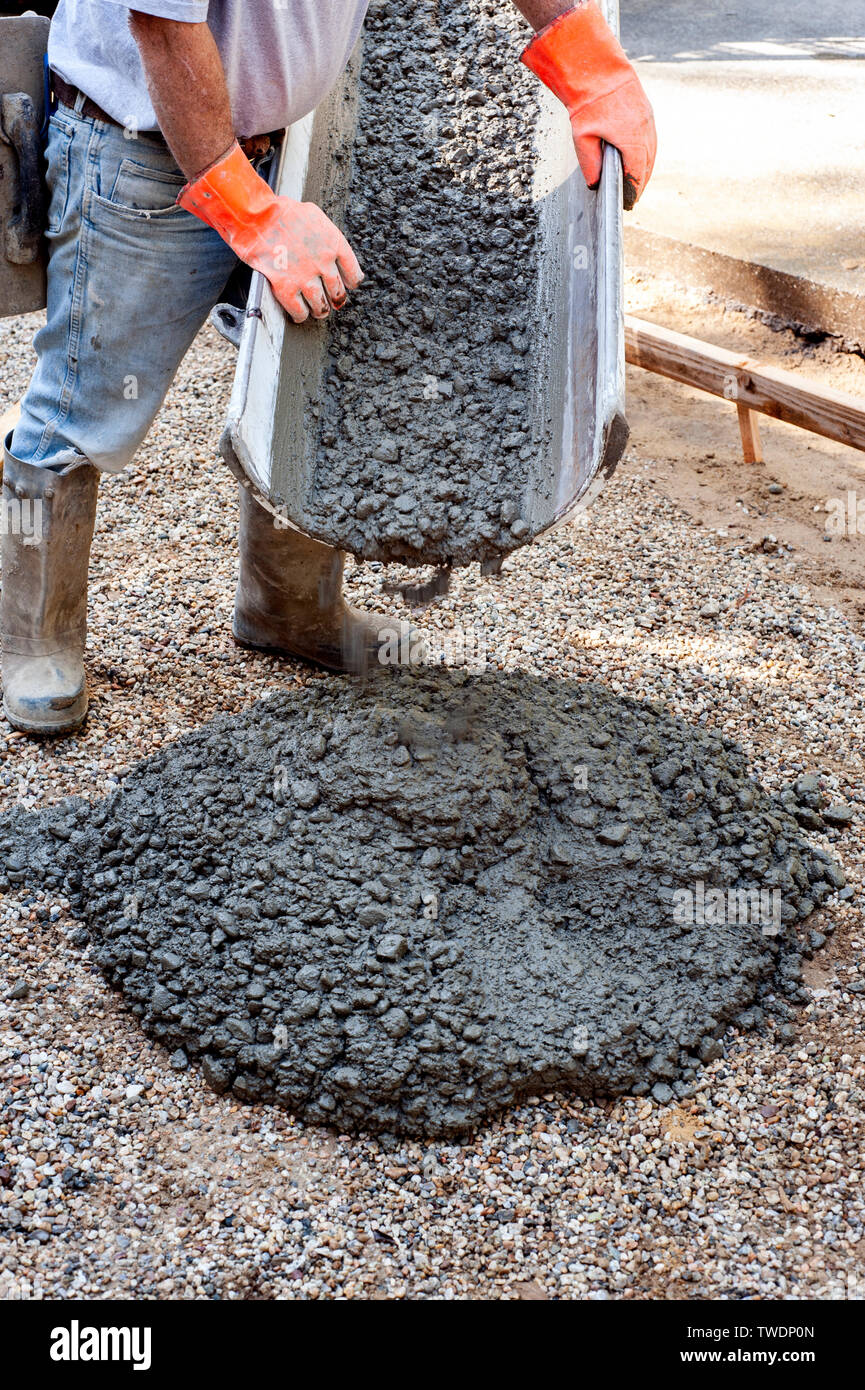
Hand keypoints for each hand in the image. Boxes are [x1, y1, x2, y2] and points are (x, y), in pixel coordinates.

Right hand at [178, 143, 363, 321]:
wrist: (257, 216)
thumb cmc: (280, 211)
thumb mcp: (313, 215)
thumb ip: (324, 233)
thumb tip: (327, 244)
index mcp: (334, 244)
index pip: (353, 274)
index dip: (349, 282)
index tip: (346, 285)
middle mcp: (324, 263)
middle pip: (337, 293)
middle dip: (335, 299)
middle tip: (332, 301)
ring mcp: (305, 277)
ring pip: (321, 306)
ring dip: (320, 310)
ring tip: (317, 310)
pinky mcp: (286, 288)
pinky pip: (299, 311)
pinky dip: (300, 315)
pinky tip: (299, 314)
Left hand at [522, 1, 655, 208]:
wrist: (598, 67)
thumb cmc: (588, 101)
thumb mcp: (582, 137)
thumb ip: (590, 164)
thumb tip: (595, 184)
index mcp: (632, 139)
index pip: (636, 174)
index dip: (633, 191)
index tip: (628, 204)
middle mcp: (645, 130)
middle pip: (647, 166)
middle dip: (640, 183)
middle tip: (632, 198)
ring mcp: (649, 119)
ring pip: (651, 152)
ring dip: (644, 168)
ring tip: (636, 182)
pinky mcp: (647, 111)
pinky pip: (650, 138)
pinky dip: (645, 152)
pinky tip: (637, 159)